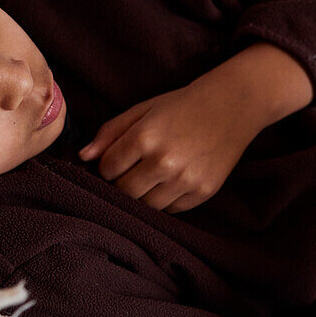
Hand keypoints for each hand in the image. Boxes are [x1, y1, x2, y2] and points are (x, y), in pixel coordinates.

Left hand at [78, 79, 262, 212]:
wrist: (231, 106)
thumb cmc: (182, 106)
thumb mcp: (143, 110)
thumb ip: (110, 132)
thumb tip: (84, 156)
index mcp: (145, 137)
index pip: (107, 169)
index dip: (107, 166)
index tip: (116, 161)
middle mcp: (164, 161)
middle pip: (124, 192)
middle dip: (121, 184)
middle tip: (131, 171)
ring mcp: (185, 180)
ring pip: (146, 206)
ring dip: (142, 195)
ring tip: (150, 177)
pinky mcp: (203, 192)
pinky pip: (171, 209)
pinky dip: (165, 200)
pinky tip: (171, 181)